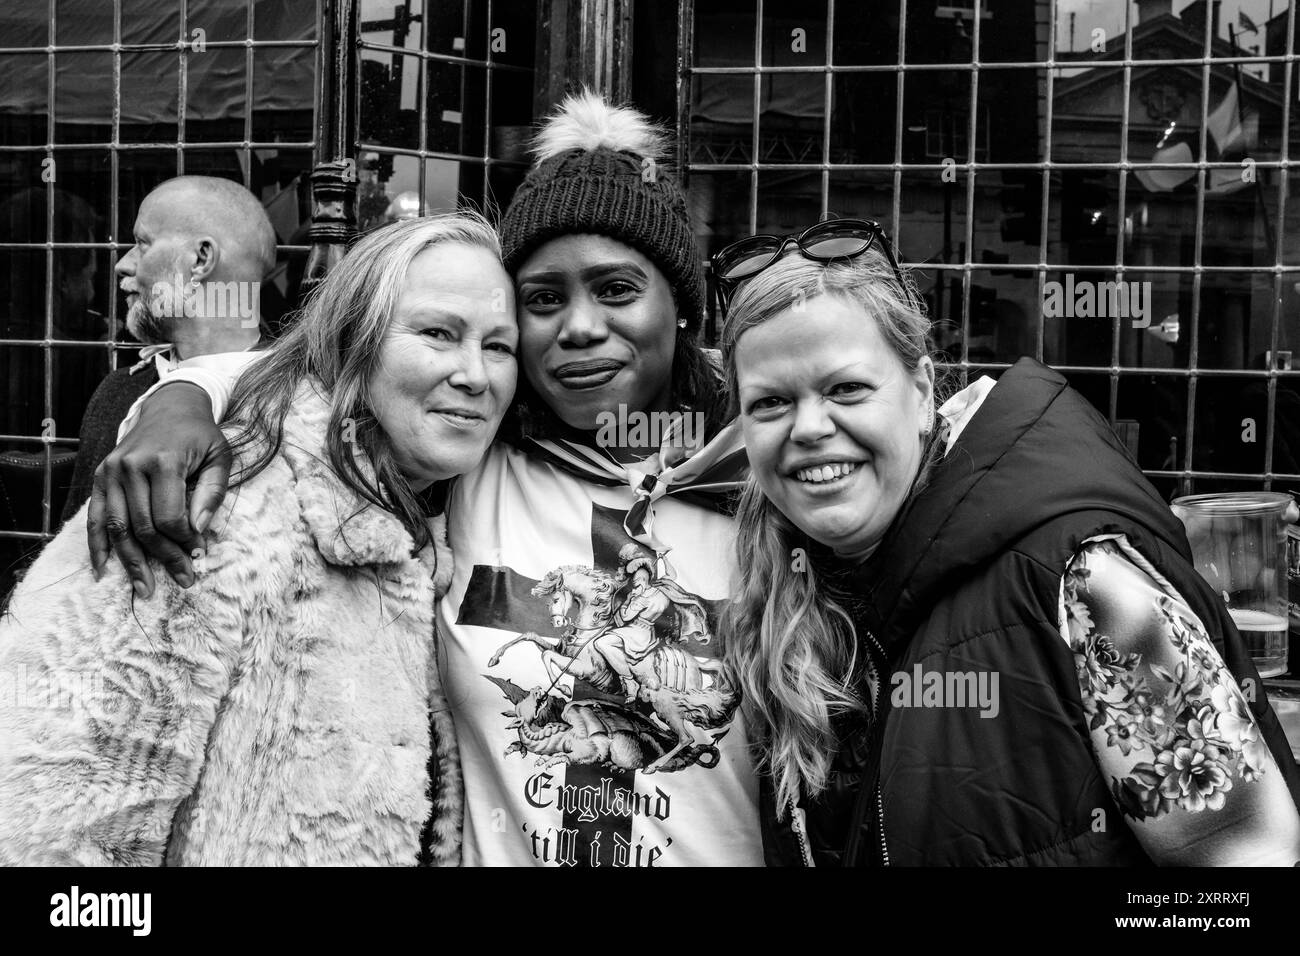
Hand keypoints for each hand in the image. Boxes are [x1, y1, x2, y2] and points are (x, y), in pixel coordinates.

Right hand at [88, 382, 231, 596]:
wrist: (170, 408)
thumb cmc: (200, 436)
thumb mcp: (220, 458)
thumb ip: (212, 493)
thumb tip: (198, 531)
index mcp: (164, 461)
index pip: (170, 517)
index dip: (185, 542)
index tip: (200, 556)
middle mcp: (131, 466)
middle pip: (144, 527)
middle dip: (164, 559)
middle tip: (183, 581)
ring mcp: (111, 471)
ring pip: (118, 528)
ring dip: (131, 562)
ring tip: (145, 589)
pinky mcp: (101, 476)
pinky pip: (95, 517)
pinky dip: (98, 546)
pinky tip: (104, 570)